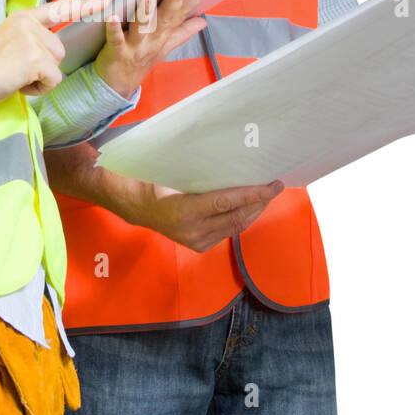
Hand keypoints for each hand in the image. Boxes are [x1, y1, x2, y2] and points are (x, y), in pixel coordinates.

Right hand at [0, 0, 108, 101]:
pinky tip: (20, 85)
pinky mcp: (36, 59)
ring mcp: (33, 41)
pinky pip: (53, 80)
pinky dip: (40, 89)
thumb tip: (47, 51)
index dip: (82, 6)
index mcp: (23, 18)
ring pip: (57, 65)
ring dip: (41, 78)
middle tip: (18, 70)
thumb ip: (28, 38)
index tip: (104, 1)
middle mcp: (29, 25)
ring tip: (17, 76)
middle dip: (44, 66)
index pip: (58, 9)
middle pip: (59, 49)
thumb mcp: (7, 39)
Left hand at [94, 0, 214, 99]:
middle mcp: (153, 39)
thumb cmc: (141, 59)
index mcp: (165, 34)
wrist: (119, 85)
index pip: (184, 12)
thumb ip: (183, 31)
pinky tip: (112, 15)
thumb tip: (203, 21)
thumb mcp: (166, 45)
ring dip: (145, 11)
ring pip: (142, 27)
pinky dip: (114, 28)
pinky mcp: (117, 51)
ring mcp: (136, 46)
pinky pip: (115, 39)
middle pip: (166, 17)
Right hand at [135, 178, 285, 251]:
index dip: (252, 194)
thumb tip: (238, 167)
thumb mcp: (178, 175)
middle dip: (259, 202)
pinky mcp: (201, 246)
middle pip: (236, 217)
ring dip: (254, 211)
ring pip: (236, 227)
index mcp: (185, 211)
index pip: (226, 203)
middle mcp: (193, 231)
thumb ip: (205, 178)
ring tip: (267, 196)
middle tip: (275, 187)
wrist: (139, 207)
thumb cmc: (158, 183)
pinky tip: (251, 208)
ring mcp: (197, 241)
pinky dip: (242, 219)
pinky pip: (228, 232)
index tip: (271, 185)